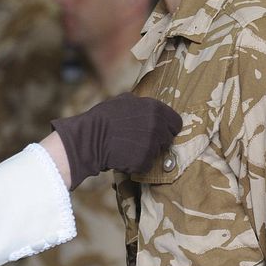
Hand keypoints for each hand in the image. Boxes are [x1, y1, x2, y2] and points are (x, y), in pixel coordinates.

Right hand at [50, 92, 181, 189]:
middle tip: (140, 141)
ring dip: (147, 152)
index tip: (159, 130)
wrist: (89, 138)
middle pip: (168, 138)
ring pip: (158, 153)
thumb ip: (141, 104)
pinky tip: (125, 157)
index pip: (176, 122)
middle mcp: (157, 126)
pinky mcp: (145, 162)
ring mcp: (152, 145)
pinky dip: (138, 164)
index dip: (167, 127)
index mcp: (155, 109)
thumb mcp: (123, 101)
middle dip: (158, 141)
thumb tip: (148, 105)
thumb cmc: (103, 117)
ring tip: (129, 148)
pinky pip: (147, 165)